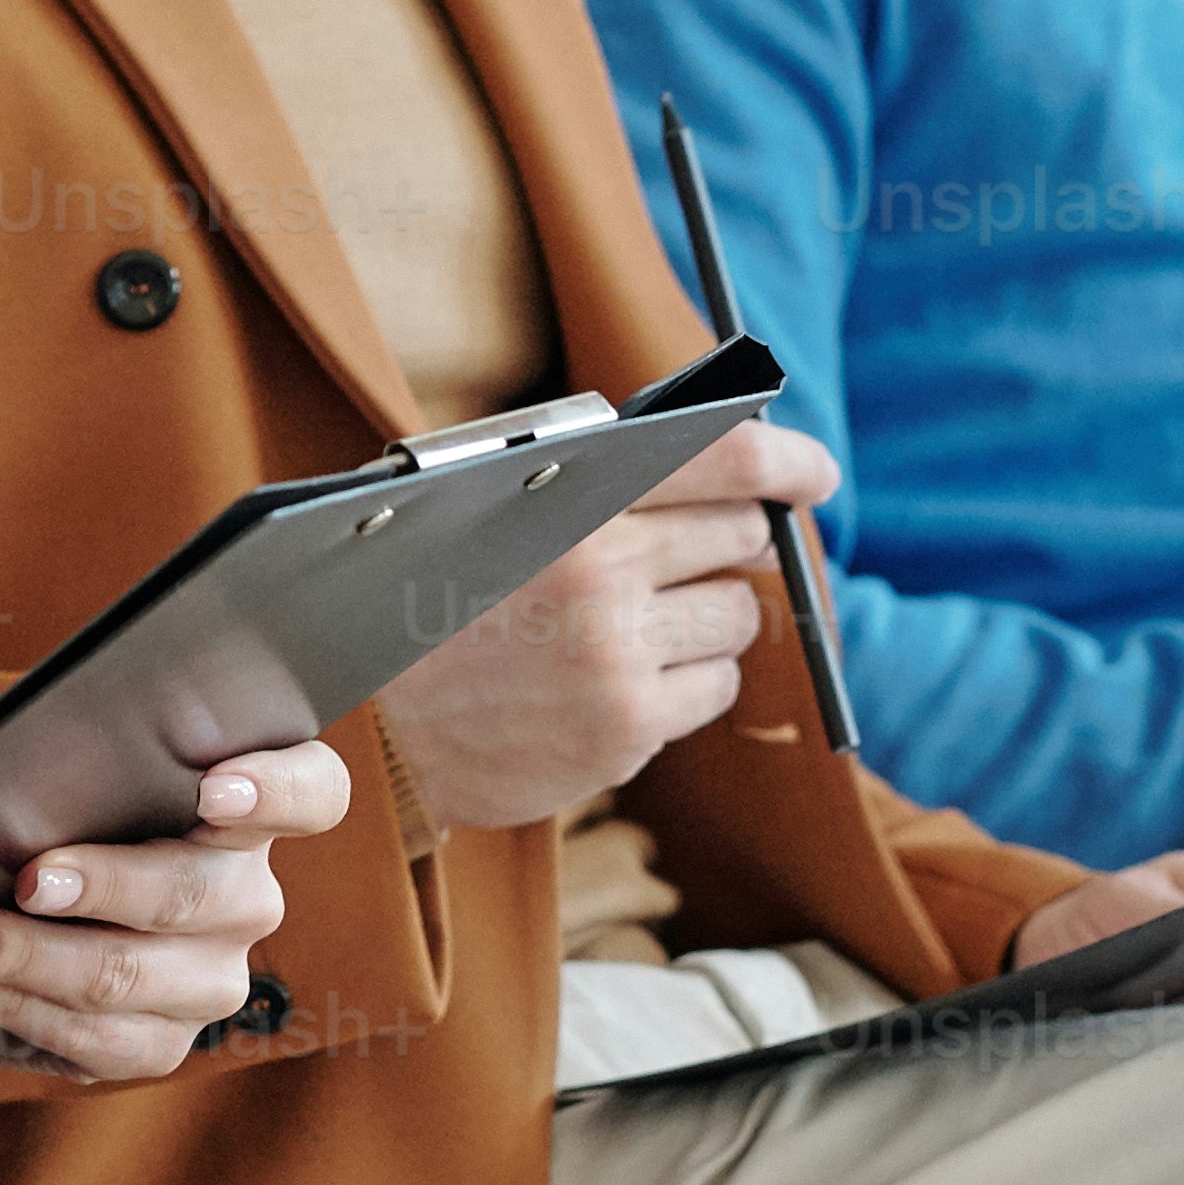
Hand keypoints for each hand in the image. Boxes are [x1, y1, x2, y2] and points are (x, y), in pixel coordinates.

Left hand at [0, 734, 329, 1077]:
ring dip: (31, 957)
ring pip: (131, 974)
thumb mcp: (34, 767)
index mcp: (242, 809)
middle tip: (28, 877)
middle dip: (103, 884)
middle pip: (195, 892)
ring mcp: (211, 978)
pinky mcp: (163, 1042)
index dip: (276, 789)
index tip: (213, 789)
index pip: (312, 790)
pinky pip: (97, 1040)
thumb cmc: (34, 810)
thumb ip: (34, 755)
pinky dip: (17, 1006)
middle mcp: (245, 896)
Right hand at [371, 425, 827, 832]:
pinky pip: (717, 685)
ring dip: (706, 617)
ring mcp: (619, 654)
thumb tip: (717, 463)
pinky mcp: (629, 727)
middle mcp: (601, 570)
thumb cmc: (427, 597)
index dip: (785, 458)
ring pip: (738, 615)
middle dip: (724, 542)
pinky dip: (689, 680)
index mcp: (566, 496)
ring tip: (632, 628)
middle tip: (676, 560)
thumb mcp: (485, 502)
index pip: (719, 456)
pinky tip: (625, 679)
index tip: (813, 472)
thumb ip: (587, 474)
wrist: (370, 723)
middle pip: (741, 537)